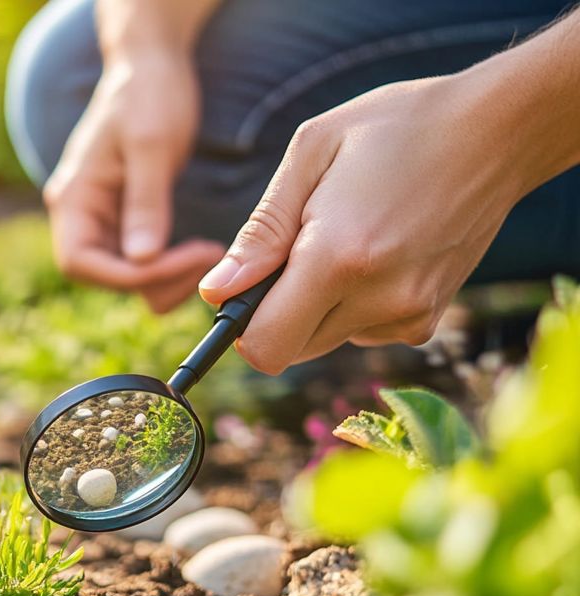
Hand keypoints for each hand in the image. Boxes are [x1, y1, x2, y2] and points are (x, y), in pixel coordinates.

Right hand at [45, 50, 225, 311]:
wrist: (153, 66)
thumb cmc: (148, 94)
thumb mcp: (151, 145)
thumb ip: (145, 203)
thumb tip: (141, 258)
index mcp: (71, 198)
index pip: (80, 263)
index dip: (129, 275)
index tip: (184, 260)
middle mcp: (79, 216)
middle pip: (103, 277)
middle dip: (154, 278)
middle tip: (207, 260)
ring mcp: (101, 221)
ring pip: (124, 276)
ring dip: (165, 278)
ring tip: (208, 255)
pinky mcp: (125, 222)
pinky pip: (140, 262)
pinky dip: (168, 266)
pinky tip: (199, 251)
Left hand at [197, 74, 535, 373]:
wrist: (497, 130)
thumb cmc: (395, 128)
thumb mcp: (311, 154)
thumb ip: (259, 233)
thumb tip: (215, 292)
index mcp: (338, 258)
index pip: (264, 347)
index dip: (241, 327)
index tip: (244, 292)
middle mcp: (378, 299)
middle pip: (290, 350)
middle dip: (276, 311)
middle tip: (299, 249)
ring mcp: (409, 314)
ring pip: (323, 341)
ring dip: (315, 306)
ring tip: (347, 239)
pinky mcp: (428, 320)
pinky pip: (362, 332)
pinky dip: (353, 305)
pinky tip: (378, 253)